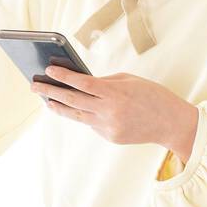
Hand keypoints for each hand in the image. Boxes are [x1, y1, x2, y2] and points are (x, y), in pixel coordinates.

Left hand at [31, 65, 198, 160]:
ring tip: (46, 100)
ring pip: (76, 116)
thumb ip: (105, 82)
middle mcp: (109, 111)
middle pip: (72, 100)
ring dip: (59, 107)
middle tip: (34, 85)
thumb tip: (80, 82)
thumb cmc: (152, 96)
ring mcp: (108, 127)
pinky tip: (74, 108)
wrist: (172, 123)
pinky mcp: (110, 137)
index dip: (63, 76)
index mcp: (115, 93)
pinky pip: (91, 124)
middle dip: (50, 92)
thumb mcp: (130, 81)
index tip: (48, 69)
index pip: (82, 83)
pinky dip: (84, 115)